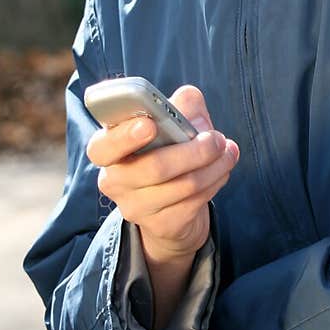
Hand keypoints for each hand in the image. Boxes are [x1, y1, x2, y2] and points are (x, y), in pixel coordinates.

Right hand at [86, 84, 239, 263]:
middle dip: (193, 151)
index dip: (124, 136)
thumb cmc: (167, 152)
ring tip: (228, 151)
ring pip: (183, 185)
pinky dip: (215, 182)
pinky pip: (194, 202)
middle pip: (154, 167)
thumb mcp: (171, 124)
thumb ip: (180, 105)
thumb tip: (190, 103)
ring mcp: (134, 207)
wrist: (172, 209)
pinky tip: (222, 171)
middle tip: (215, 139)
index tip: (149, 124)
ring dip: (214, 166)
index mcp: (107, 150)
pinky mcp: (160, 225)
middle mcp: (114, 181)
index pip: (102, 146)